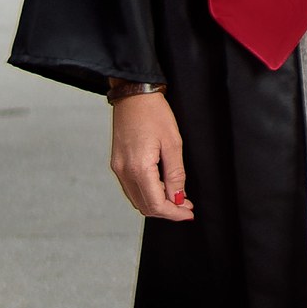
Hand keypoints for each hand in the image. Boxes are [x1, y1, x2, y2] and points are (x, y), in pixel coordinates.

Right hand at [109, 89, 192, 220]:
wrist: (133, 94)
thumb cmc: (154, 113)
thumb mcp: (173, 143)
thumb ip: (175, 174)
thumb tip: (178, 198)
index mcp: (139, 168)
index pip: (156, 204)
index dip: (174, 213)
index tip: (189, 212)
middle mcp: (124, 172)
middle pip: (145, 207)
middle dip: (167, 211)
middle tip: (186, 206)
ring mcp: (118, 168)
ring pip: (137, 200)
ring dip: (157, 204)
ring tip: (177, 197)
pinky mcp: (117, 163)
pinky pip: (132, 188)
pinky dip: (147, 194)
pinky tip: (161, 187)